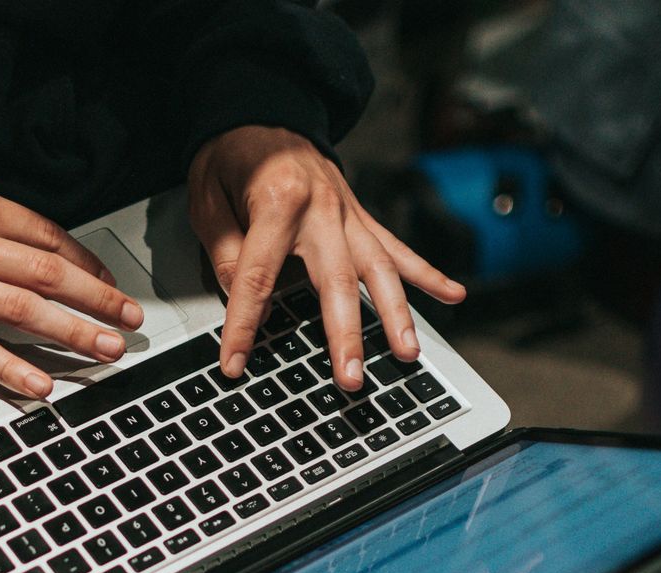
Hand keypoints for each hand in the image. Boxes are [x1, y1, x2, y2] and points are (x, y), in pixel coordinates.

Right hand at [0, 177, 143, 398]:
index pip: (48, 237)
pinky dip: (12, 368)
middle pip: (49, 274)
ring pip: (24, 311)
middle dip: (99, 299)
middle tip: (131, 318)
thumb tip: (45, 248)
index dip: (88, 264)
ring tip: (108, 349)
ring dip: (73, 333)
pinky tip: (42, 384)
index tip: (110, 283)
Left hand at [188, 126, 465, 391]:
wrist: (264, 106)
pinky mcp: (362, 217)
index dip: (245, 324)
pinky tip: (454, 295)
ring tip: (407, 353)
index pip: (258, 277)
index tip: (235, 362)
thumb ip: (224, 249)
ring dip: (395, 315)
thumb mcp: (207, 196)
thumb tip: (239, 297)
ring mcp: (349, 214)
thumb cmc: (232, 154)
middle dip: (345, 334)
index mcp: (278, 201)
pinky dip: (428, 274)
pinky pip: (399, 248)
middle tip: (349, 377)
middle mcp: (322, 209)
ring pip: (379, 269)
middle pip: (336, 281)